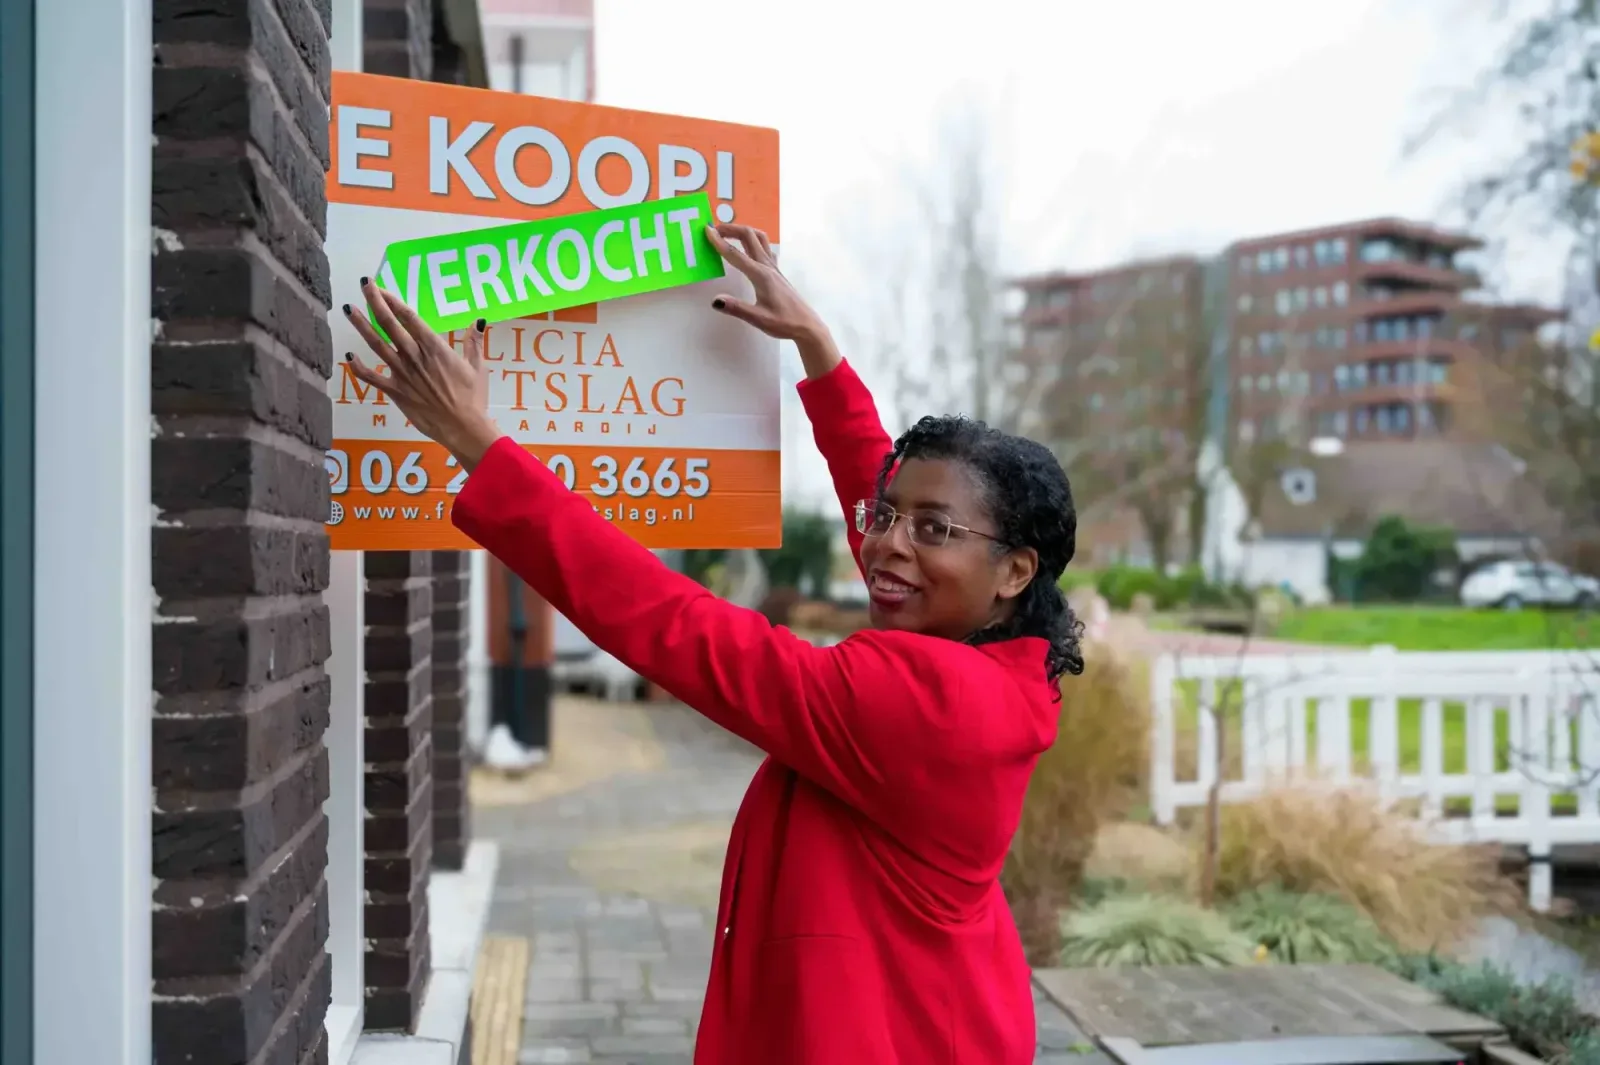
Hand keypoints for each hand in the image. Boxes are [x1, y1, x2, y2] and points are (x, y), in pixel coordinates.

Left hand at [343, 279, 501, 468]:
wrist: (463, 427)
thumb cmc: (473, 398)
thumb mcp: (478, 367)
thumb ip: (474, 342)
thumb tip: (479, 321)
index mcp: (435, 347)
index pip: (409, 317)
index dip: (393, 300)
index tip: (382, 288)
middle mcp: (415, 356)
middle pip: (390, 324)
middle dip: (375, 302)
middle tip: (364, 285)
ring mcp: (402, 374)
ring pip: (377, 345)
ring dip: (362, 326)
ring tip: (348, 309)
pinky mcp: (396, 392)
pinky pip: (372, 378)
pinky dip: (359, 368)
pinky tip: (349, 357)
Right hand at [705, 224, 841, 378]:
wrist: (807, 325)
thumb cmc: (784, 323)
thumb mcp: (758, 319)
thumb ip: (736, 308)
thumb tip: (715, 300)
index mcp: (760, 275)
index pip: (735, 254)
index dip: (719, 241)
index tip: (707, 230)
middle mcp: (767, 267)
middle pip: (749, 236)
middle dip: (730, 229)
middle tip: (714, 229)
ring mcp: (774, 267)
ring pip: (759, 238)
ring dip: (743, 231)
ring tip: (728, 233)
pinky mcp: (777, 271)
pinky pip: (765, 247)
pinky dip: (753, 240)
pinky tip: (748, 247)